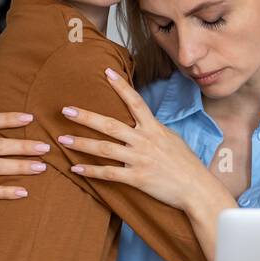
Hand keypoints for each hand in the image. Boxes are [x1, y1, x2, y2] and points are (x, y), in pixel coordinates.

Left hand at [60, 68, 217, 212]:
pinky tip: (75, 168)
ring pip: (104, 148)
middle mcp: (145, 140)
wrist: (197, 188)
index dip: (121, 86)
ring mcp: (140, 159)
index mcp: (154, 129)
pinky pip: (109, 173)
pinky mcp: (137, 178)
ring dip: (81, 143)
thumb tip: (144, 123)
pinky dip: (90, 171)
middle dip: (86, 116)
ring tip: (62, 139)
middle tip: (66, 110)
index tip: (107, 73)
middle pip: (110, 124)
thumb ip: (155, 131)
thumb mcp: (173, 140)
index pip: (136, 102)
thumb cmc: (186, 164)